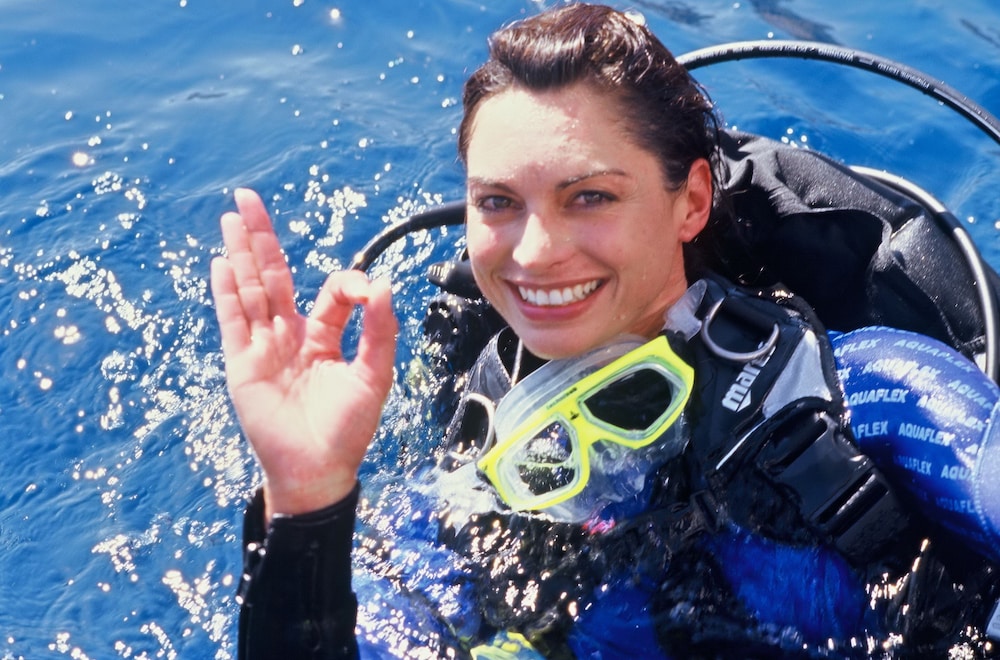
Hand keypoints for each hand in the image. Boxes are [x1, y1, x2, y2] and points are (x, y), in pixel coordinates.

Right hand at [210, 189, 397, 518]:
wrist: (319, 470)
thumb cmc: (348, 428)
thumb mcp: (373, 374)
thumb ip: (378, 329)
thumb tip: (382, 282)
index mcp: (322, 337)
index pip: (328, 294)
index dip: (348, 284)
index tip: (366, 291)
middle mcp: (289, 337)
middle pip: (273, 277)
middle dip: (262, 239)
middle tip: (247, 198)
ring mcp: (263, 348)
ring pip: (250, 290)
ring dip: (240, 254)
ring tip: (231, 217)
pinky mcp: (243, 365)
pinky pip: (233, 322)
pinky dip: (226, 293)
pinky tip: (221, 264)